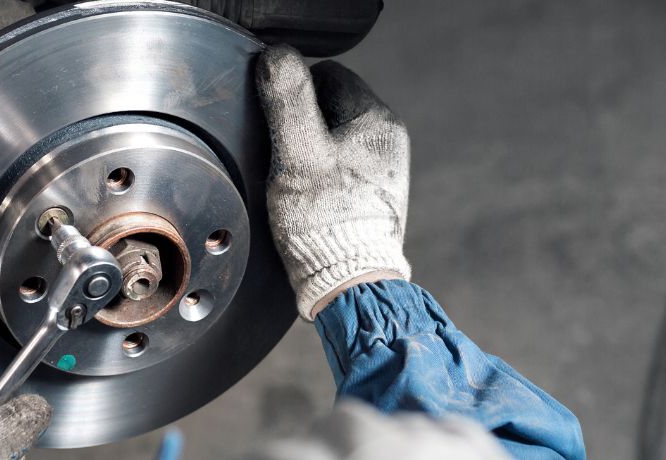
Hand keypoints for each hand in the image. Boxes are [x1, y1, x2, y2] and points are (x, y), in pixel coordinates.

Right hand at [256, 45, 410, 320]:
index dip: (294, 91)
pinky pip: (343, 167)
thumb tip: (277, 55)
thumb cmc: (323, 220)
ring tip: (295, 180)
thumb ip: (288, 101)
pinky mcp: (377, 195)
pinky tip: (311, 198)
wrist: (349, 282)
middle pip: (332, 106)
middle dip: (303, 122)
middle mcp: (389, 139)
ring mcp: (385, 168)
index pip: (327, 75)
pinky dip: (323, 174)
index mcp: (377, 119)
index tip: (276, 120)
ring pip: (336, 137)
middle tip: (283, 154)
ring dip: (311, 150)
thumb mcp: (297, 154)